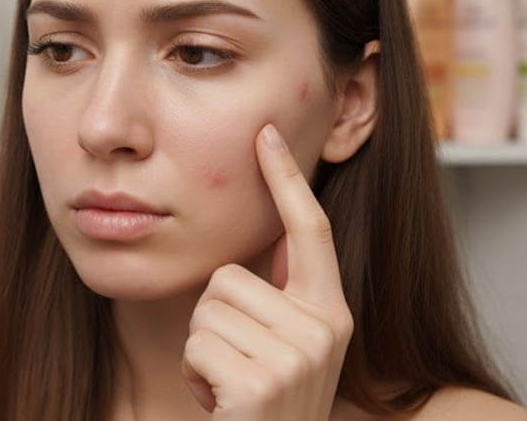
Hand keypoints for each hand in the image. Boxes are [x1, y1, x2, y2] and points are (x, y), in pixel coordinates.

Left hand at [181, 124, 353, 419]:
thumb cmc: (267, 406)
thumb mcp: (289, 348)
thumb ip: (284, 296)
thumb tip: (275, 233)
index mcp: (332, 313)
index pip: (310, 231)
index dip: (287, 180)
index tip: (268, 133)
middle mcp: (324, 330)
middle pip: (228, 276)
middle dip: (213, 319)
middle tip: (236, 365)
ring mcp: (296, 357)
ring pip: (207, 309)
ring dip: (202, 349)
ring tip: (230, 384)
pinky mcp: (261, 383)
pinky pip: (196, 345)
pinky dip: (195, 376)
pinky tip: (220, 403)